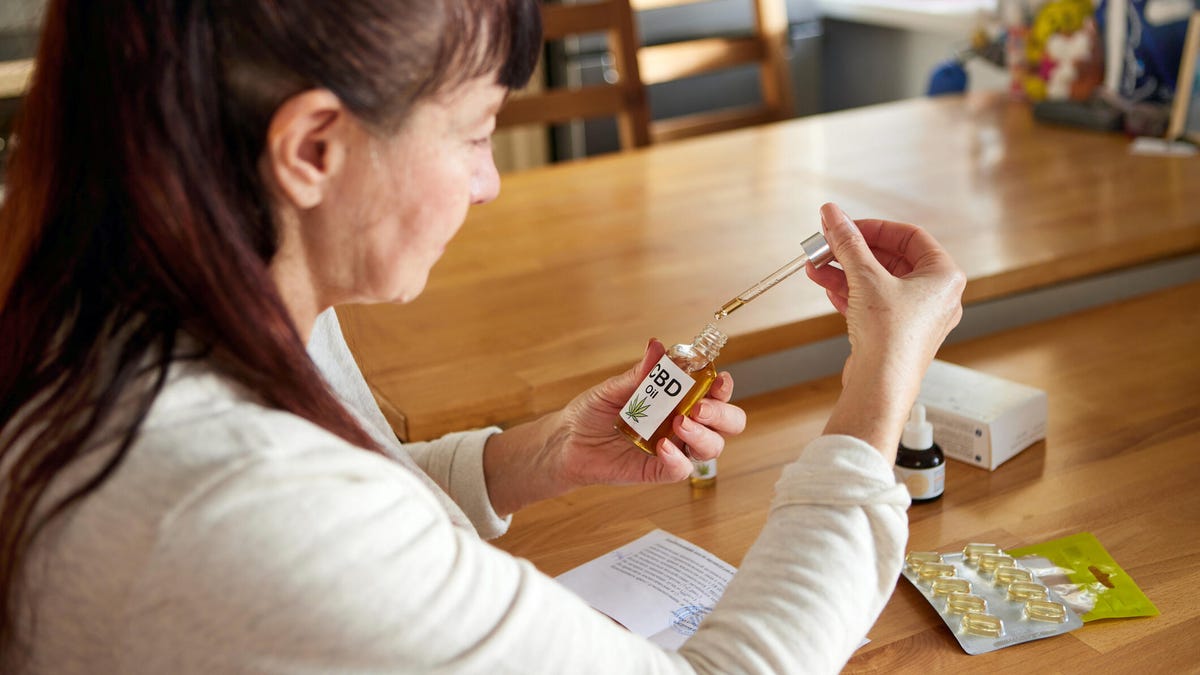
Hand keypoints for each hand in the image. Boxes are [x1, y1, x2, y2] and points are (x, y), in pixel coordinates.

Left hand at [551, 339, 745, 487]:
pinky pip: (682, 470)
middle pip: (727, 423)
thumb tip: (657, 346)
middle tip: (699, 408)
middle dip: (722, 414)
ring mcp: (674, 448)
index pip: (715, 394)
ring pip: (712, 447)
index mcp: (678, 399)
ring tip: (679, 424)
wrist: (567, 441)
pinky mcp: (659, 470)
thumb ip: (640, 373)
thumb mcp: (614, 388)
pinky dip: (678, 459)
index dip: (723, 388)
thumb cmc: (592, 412)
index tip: (719, 379)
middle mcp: (683, 423)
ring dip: (703, 435)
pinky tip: (662, 447)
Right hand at [806, 202, 964, 453]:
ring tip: (816, 267)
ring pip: (878, 282)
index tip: (847, 227)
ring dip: (845, 272)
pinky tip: (827, 287)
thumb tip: (832, 214)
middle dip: (852, 253)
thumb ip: (847, 242)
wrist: (881, 387)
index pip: (909, 236)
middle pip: (890, 259)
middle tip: (826, 245)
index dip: (874, 228)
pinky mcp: (896, 333)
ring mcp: (916, 316)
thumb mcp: (865, 277)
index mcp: (943, 276)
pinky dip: (851, 293)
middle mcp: (935, 296)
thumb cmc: (890, 338)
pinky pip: (873, 303)